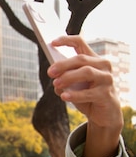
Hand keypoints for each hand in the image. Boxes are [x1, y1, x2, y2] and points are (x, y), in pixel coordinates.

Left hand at [47, 35, 122, 156]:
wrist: (104, 115)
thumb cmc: (87, 97)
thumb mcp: (74, 87)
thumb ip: (66, 80)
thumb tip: (55, 79)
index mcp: (93, 59)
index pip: (80, 43)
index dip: (66, 41)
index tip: (51, 43)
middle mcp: (103, 65)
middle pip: (81, 59)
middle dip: (63, 65)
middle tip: (50, 72)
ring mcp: (107, 79)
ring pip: (86, 72)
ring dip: (69, 77)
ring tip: (55, 84)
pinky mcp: (106, 94)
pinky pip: (89, 93)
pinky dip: (75, 94)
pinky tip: (64, 96)